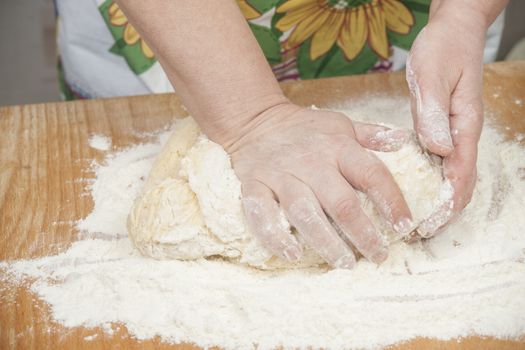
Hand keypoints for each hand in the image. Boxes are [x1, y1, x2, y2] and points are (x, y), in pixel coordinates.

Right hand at [227, 103, 412, 267]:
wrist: (256, 121)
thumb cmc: (305, 129)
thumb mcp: (341, 124)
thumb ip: (371, 135)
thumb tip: (402, 141)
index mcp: (337, 146)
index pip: (371, 174)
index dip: (391, 202)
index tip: (404, 227)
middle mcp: (310, 161)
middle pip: (340, 202)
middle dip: (362, 233)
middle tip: (377, 255)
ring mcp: (279, 175)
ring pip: (304, 212)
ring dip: (325, 242)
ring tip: (343, 262)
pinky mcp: (253, 186)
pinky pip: (261, 214)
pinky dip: (276, 237)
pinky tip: (293, 254)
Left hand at [406, 5, 488, 236]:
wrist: (453, 31)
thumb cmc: (443, 48)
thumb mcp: (433, 75)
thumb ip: (433, 112)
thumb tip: (438, 149)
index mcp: (464, 125)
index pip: (460, 173)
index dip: (446, 202)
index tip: (429, 223)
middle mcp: (462, 134)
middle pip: (460, 182)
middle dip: (444, 210)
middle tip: (419, 232)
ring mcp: (452, 133)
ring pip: (451, 176)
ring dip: (437, 200)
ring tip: (415, 220)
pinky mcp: (440, 129)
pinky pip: (439, 162)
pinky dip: (430, 181)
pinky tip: (411, 190)